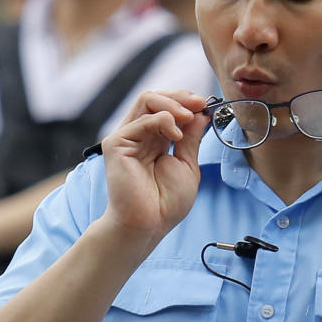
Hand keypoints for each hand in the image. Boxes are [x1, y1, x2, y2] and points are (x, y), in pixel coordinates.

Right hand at [98, 90, 209, 247]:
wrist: (149, 224)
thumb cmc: (166, 203)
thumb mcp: (187, 164)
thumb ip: (191, 138)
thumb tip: (200, 113)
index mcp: (155, 139)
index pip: (166, 108)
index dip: (185, 101)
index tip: (205, 104)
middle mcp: (139, 135)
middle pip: (156, 99)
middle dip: (181, 97)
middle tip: (199, 103)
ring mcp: (127, 137)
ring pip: (147, 100)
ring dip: (173, 104)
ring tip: (189, 117)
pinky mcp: (116, 144)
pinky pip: (141, 120)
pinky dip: (163, 120)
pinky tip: (175, 136)